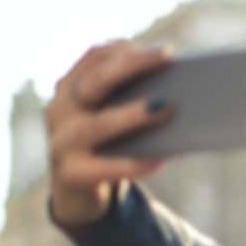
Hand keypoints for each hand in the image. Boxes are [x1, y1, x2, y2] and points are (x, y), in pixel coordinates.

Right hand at [46, 40, 172, 226]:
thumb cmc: (109, 147)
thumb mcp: (116, 119)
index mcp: (72, 88)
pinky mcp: (70, 174)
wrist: (81, 195)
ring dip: (133, 115)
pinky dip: (133, 164)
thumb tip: (185, 95)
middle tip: (168, 62)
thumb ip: (136, 100)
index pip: (96, 58)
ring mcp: (61, 142)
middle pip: (95, 83)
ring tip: (166, 108)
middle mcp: (60, 109)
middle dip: (131, 67)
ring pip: (98, 125)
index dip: (128, 51)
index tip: (165, 51)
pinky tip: (160, 160)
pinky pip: (104, 167)